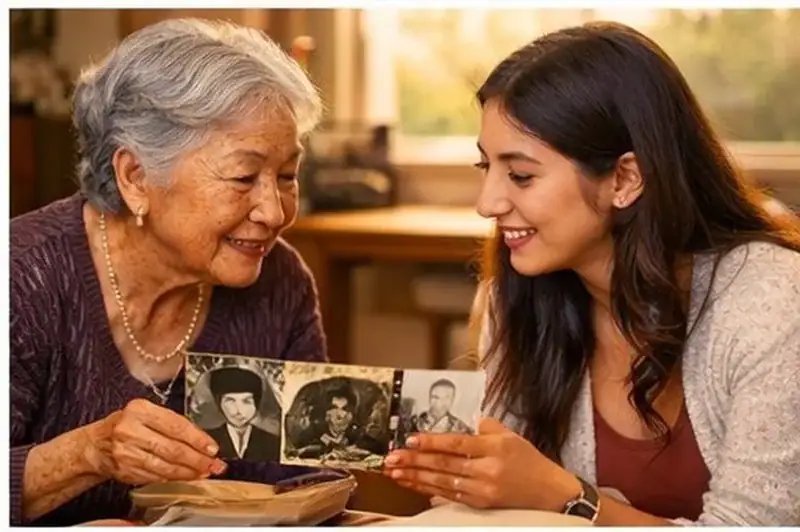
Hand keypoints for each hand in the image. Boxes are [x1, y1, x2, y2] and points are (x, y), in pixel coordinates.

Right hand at [86, 398, 226, 485]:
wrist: (96, 445)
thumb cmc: (126, 426)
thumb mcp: (146, 414)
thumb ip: (172, 423)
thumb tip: (202, 440)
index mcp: (140, 410)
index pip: (176, 425)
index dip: (198, 439)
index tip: (212, 448)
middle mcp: (131, 430)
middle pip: (172, 448)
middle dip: (197, 459)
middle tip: (214, 464)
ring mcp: (126, 452)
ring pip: (165, 466)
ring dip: (188, 472)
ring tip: (203, 472)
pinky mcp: (125, 470)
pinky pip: (155, 476)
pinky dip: (174, 478)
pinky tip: (185, 477)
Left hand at [382, 418, 580, 510]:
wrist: (548, 491)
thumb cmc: (528, 460)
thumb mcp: (510, 435)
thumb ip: (484, 426)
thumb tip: (460, 421)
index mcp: (494, 448)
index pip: (457, 443)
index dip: (432, 442)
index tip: (411, 440)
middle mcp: (488, 469)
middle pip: (445, 465)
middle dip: (414, 461)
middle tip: (392, 458)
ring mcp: (483, 489)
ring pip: (442, 482)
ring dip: (416, 477)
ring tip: (395, 473)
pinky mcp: (480, 503)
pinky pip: (449, 495)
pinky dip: (429, 490)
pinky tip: (414, 485)